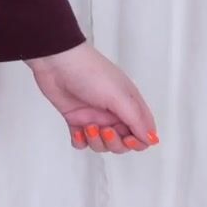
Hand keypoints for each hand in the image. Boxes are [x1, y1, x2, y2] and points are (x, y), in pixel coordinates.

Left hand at [25, 40, 159, 153]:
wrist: (55, 62)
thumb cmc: (88, 71)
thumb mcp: (118, 95)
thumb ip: (136, 119)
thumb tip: (151, 139)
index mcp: (129, 103)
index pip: (142, 131)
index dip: (138, 141)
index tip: (128, 139)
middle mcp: (113, 112)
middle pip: (122, 142)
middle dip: (114, 142)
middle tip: (104, 129)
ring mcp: (94, 116)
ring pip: (102, 144)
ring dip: (96, 141)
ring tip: (87, 126)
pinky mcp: (76, 119)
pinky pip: (82, 141)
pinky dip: (80, 140)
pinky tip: (77, 130)